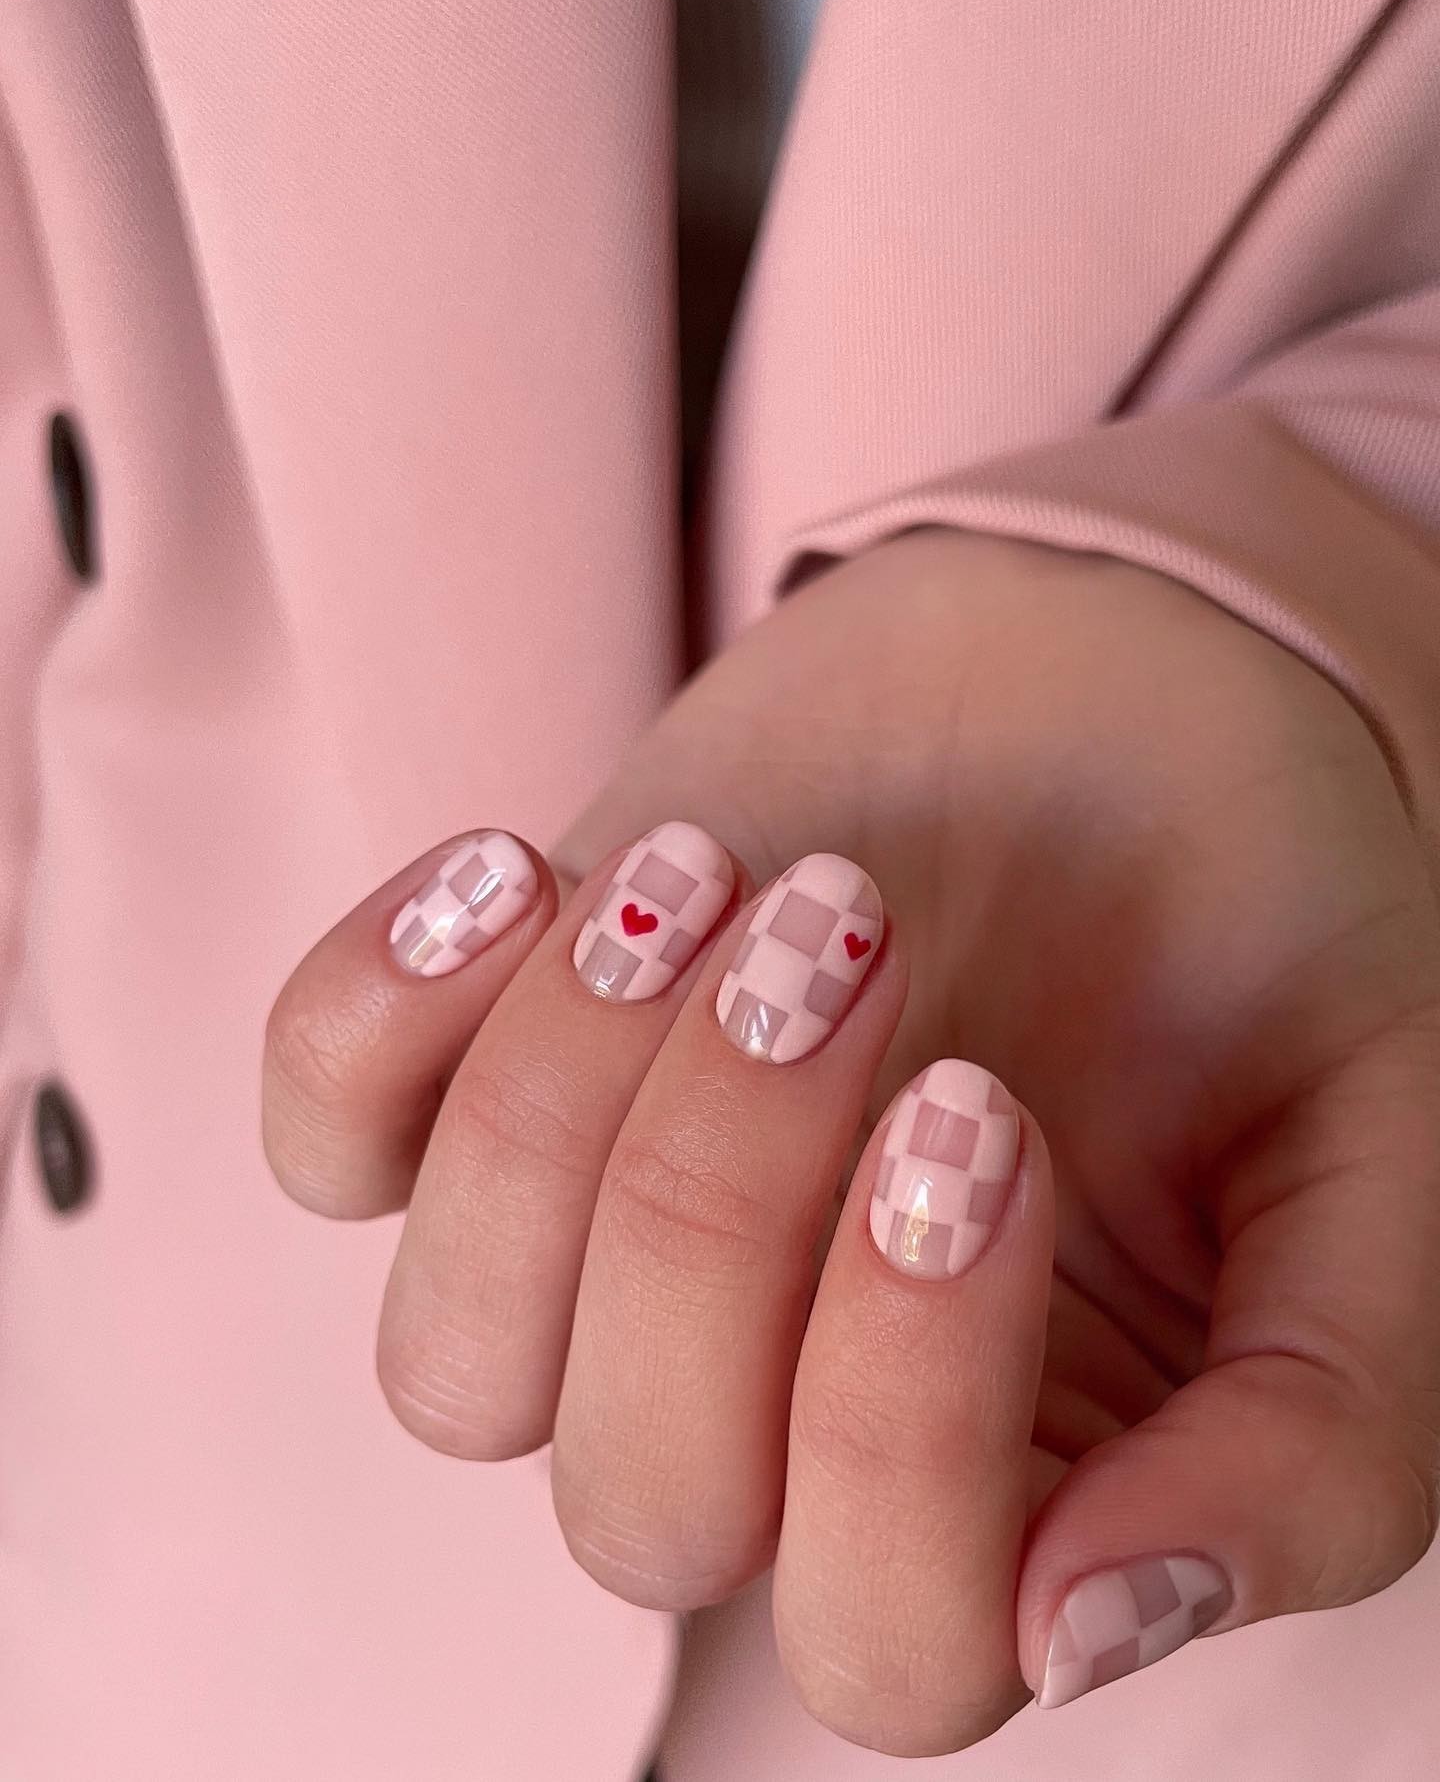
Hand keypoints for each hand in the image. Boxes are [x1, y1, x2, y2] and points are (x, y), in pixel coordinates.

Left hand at [262, 531, 1439, 1754]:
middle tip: (856, 928)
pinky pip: (325, 1136)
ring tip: (723, 872)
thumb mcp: (1380, 1158)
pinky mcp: (485, 1090)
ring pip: (454, 1364)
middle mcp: (779, 1415)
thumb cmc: (1256, 922)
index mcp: (1008, 1478)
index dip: (901, 1412)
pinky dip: (377, 1009)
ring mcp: (605, 1265)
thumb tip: (1086, 1623)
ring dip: (564, 1098)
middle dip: (721, 1202)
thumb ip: (1321, 1426)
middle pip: (643, 1501)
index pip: (892, 1641)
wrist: (1107, 690)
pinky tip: (528, 869)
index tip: (985, 1111)